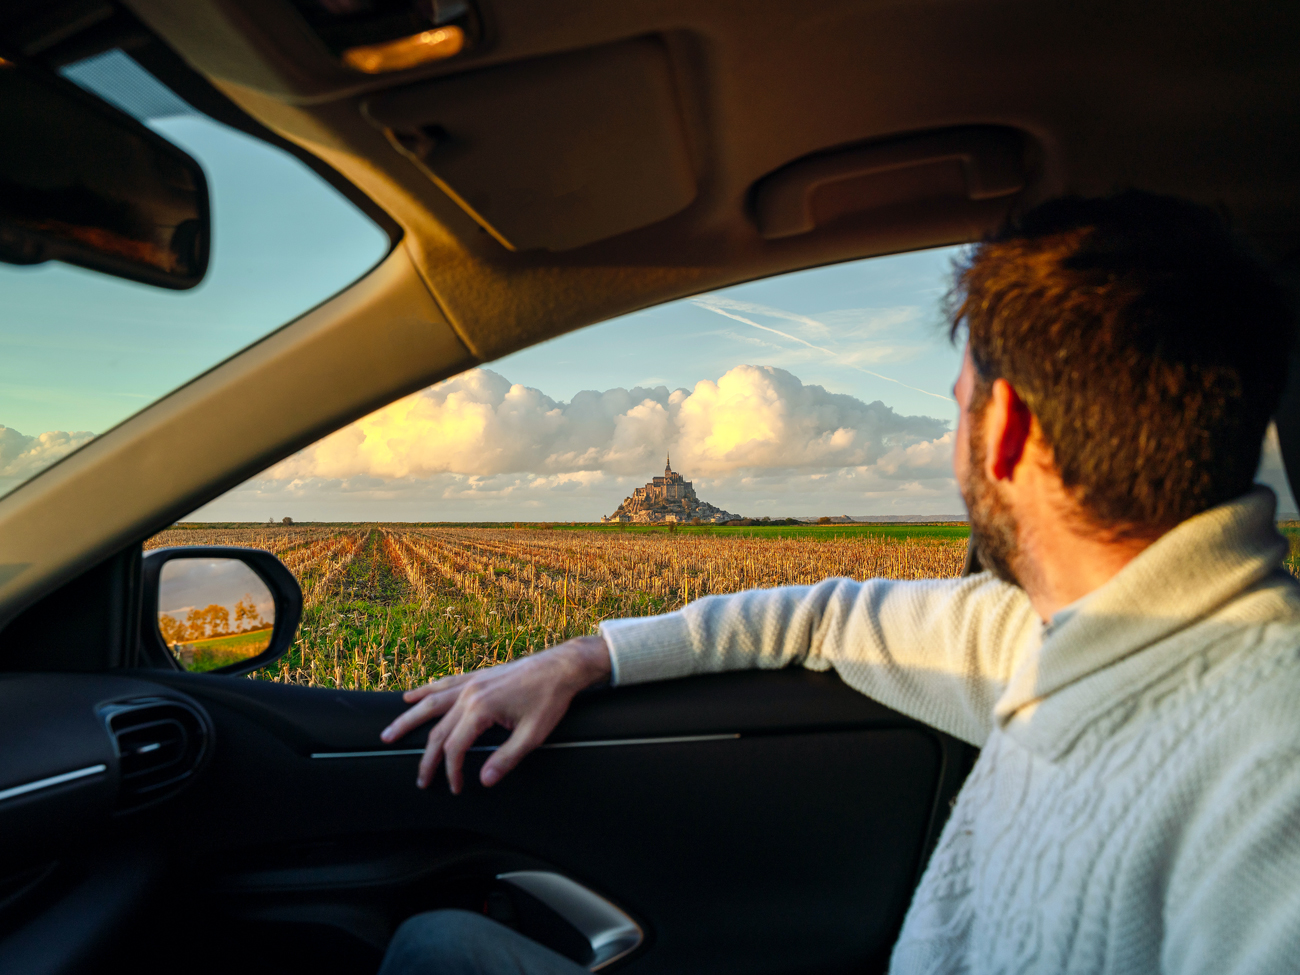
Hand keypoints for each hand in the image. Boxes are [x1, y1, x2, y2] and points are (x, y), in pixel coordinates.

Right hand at [380, 635, 610, 792]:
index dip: (451, 771)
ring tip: (389, 733)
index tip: (455, 787)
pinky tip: (412, 696)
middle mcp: (469, 693)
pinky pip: (444, 684)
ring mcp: (471, 681)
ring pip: (430, 702)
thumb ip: (506, 759)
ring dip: (408, 719)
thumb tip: (483, 779)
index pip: (455, 747)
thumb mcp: (533, 735)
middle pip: (437, 729)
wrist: (562, 666)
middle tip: (419, 779)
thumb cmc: (550, 699)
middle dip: (426, 758)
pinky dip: (425, 691)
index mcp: (481, 708)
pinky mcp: (477, 675)